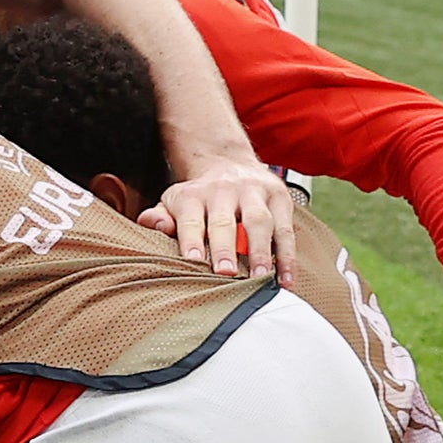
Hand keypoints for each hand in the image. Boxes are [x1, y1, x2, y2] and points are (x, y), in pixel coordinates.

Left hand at [138, 161, 296, 283]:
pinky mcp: (279, 198)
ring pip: (259, 222)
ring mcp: (253, 193)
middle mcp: (223, 191)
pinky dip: (288, 256)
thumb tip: (154, 225)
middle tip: (226, 272)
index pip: (191, 220)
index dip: (192, 240)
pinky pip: (285, 229)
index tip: (194, 262)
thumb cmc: (198, 197)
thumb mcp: (172, 202)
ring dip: (261, 251)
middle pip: (225, 221)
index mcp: (193, 195)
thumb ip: (159, 217)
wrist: (229, 164)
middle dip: (226, 247)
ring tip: (261, 277)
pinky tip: (286, 279)